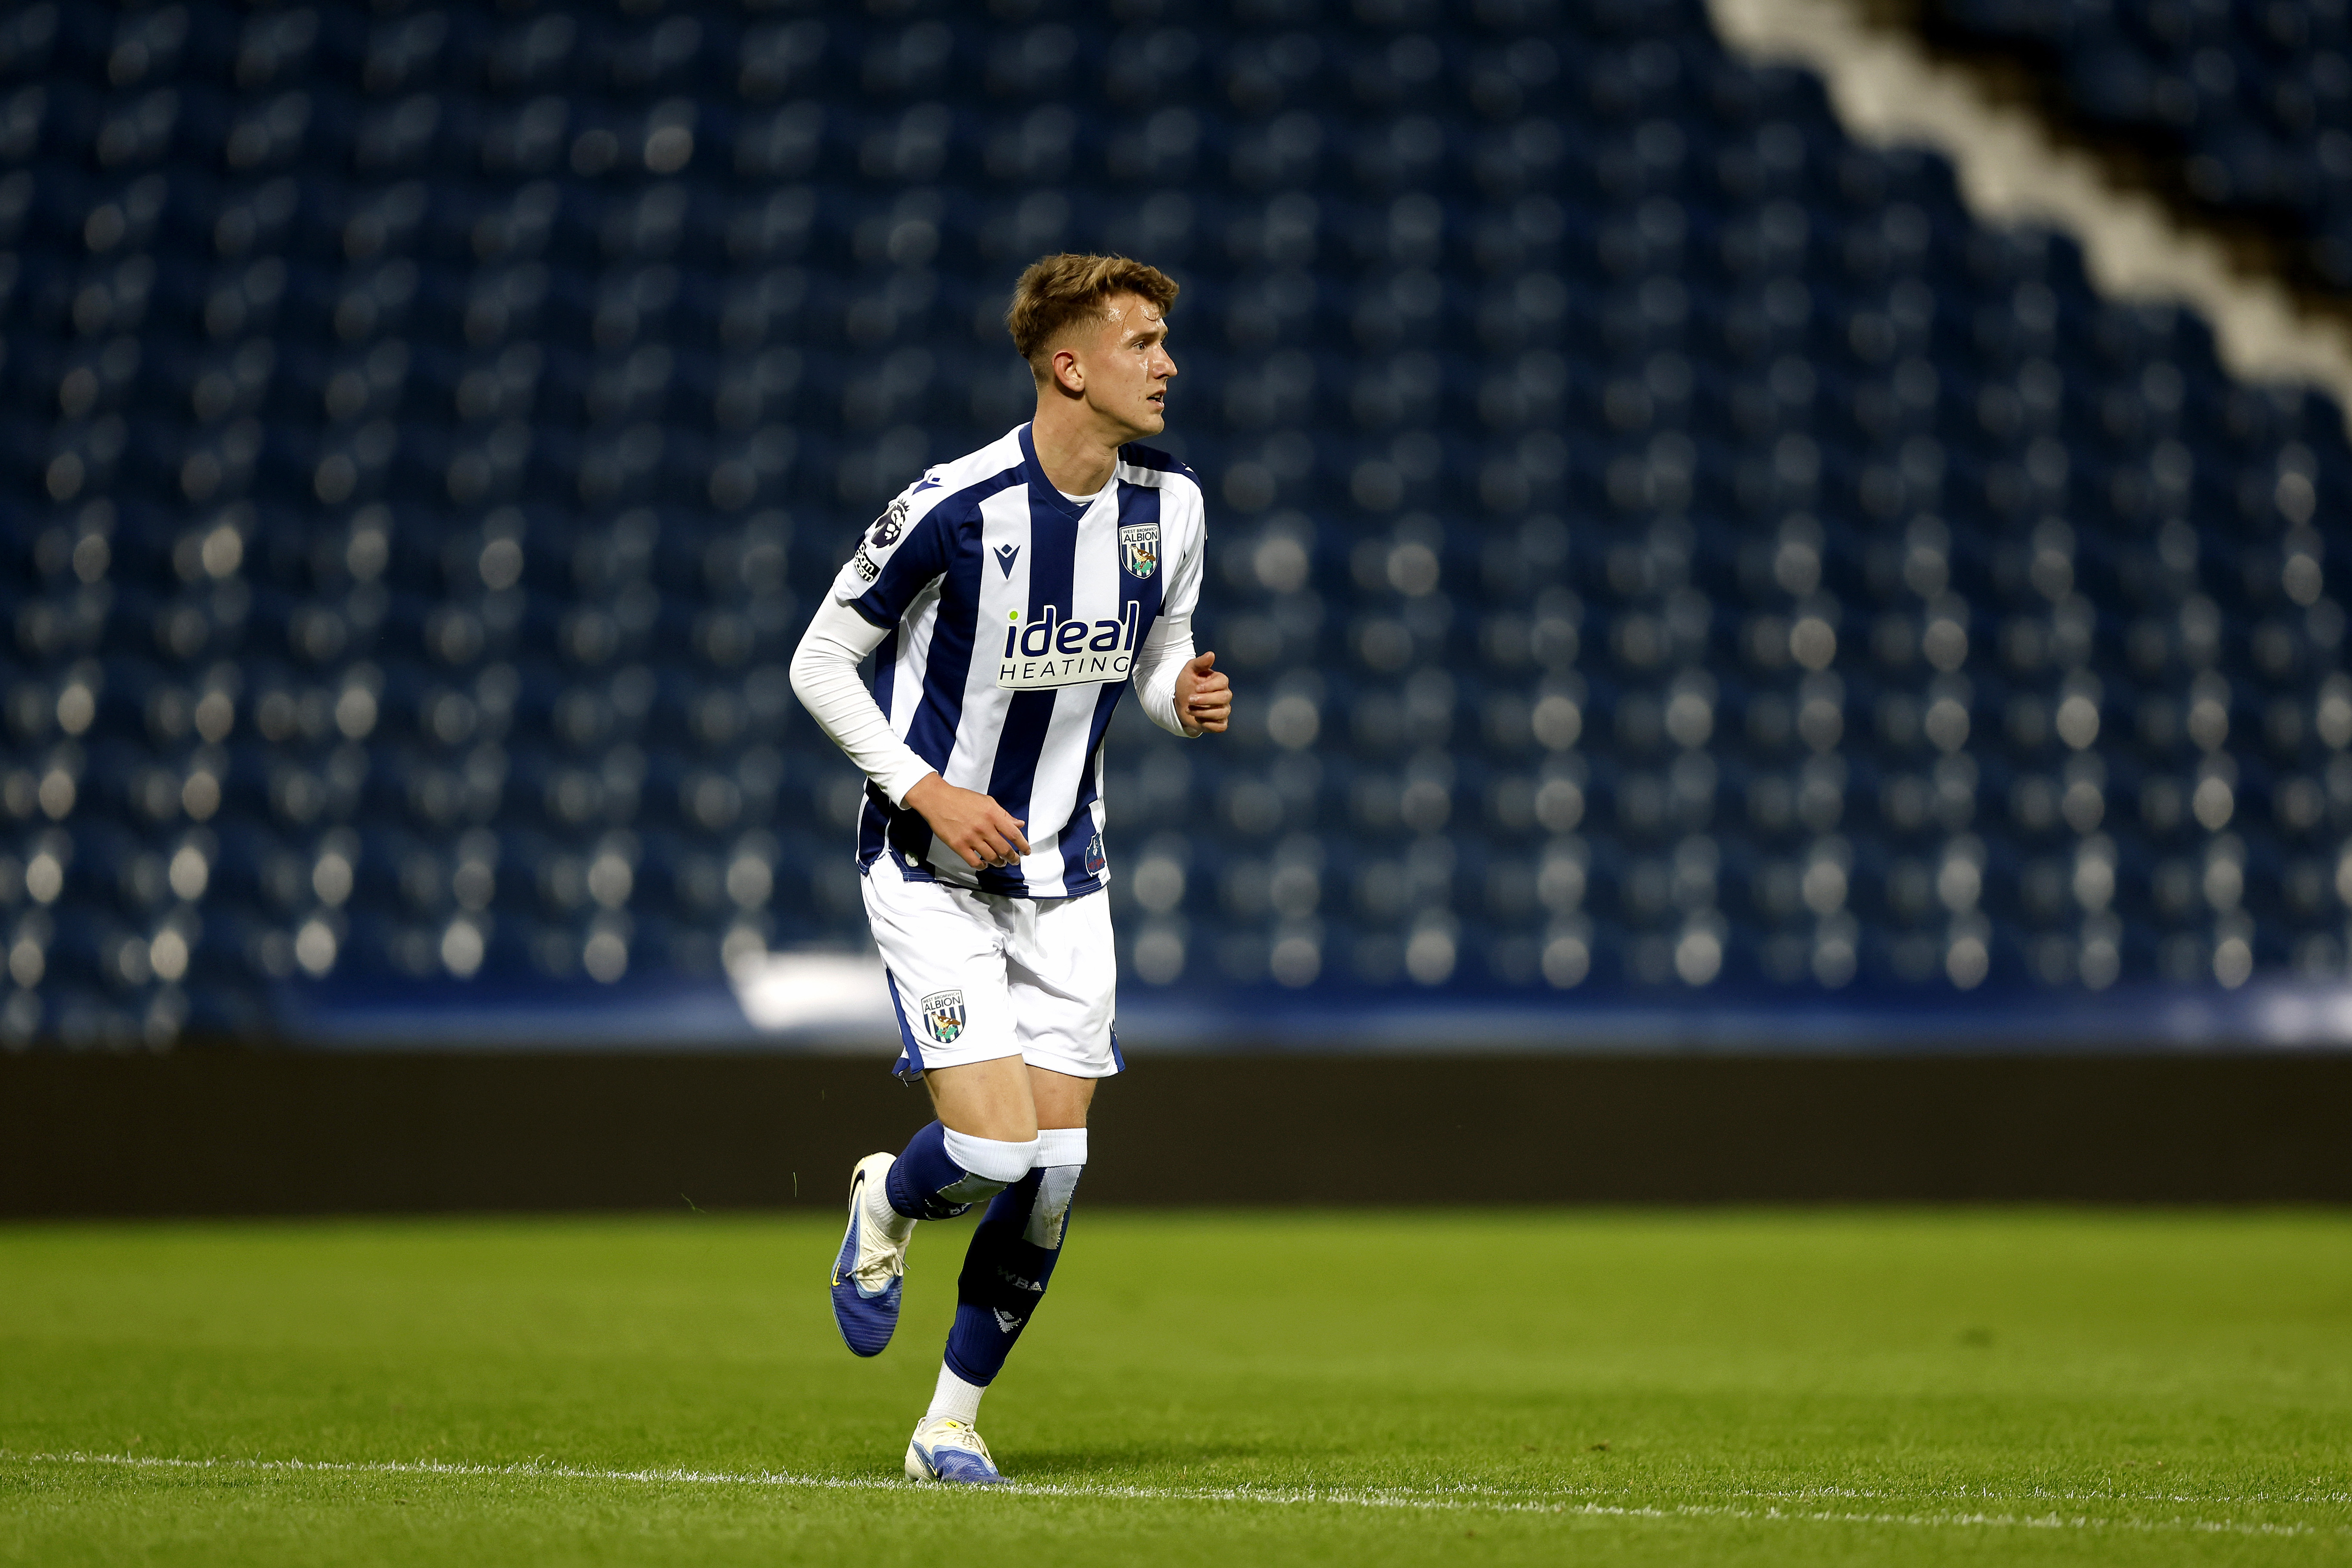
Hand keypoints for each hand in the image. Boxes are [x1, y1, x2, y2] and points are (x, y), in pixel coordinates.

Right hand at [904, 774, 1029, 869]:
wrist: (938, 800)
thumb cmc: (962, 799)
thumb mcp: (987, 801)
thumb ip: (1003, 814)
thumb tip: (1019, 824)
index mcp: (992, 814)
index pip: (1014, 834)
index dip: (1023, 845)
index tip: (1026, 851)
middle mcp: (984, 827)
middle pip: (1004, 849)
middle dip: (1013, 858)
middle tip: (1014, 860)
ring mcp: (971, 838)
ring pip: (991, 857)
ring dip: (999, 863)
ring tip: (1000, 863)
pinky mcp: (958, 845)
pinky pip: (974, 862)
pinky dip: (982, 866)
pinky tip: (984, 864)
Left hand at [1175, 651, 1230, 735]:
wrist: (1180, 702)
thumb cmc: (1187, 683)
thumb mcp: (1190, 670)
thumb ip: (1200, 663)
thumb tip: (1211, 654)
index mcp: (1220, 681)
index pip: (1223, 682)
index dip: (1209, 686)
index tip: (1195, 688)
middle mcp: (1225, 695)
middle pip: (1223, 698)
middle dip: (1205, 700)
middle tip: (1189, 699)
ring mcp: (1224, 709)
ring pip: (1221, 713)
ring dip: (1202, 712)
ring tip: (1189, 709)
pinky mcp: (1220, 722)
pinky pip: (1221, 727)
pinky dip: (1209, 725)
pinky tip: (1198, 720)